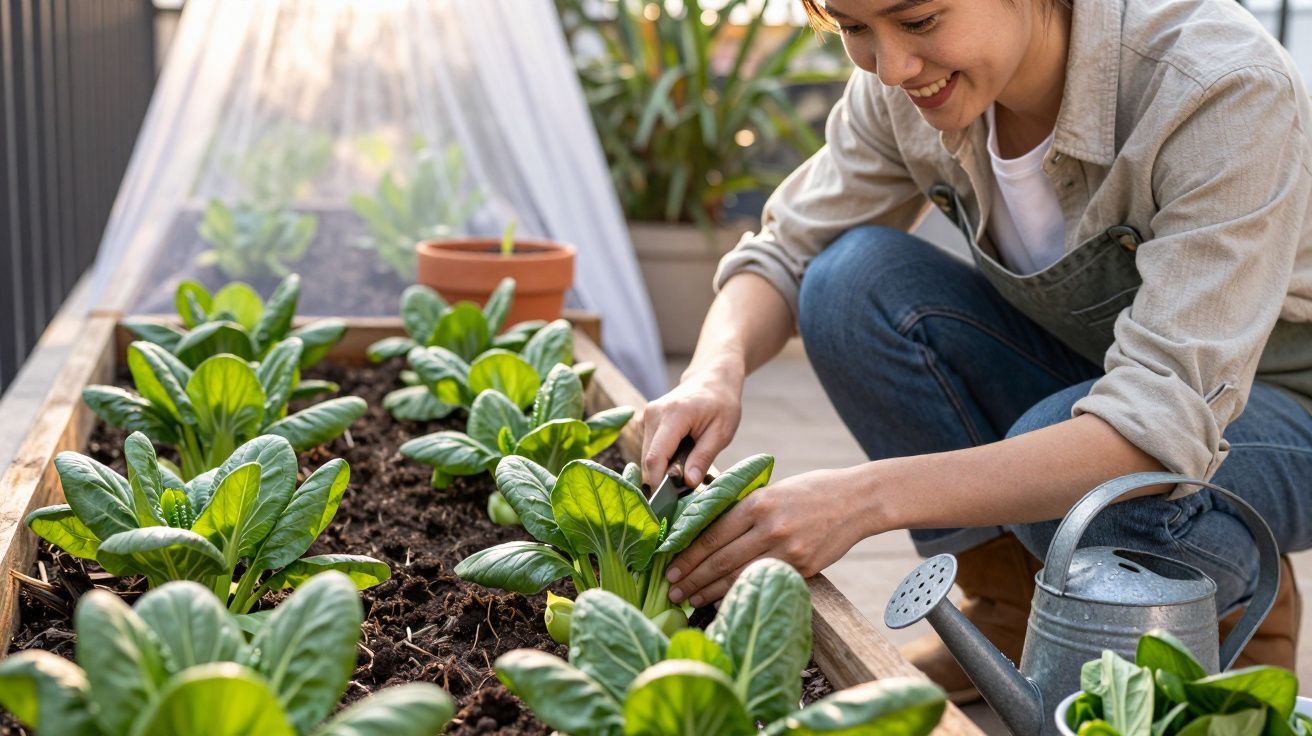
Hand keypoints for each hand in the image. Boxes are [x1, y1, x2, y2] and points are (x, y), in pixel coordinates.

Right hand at [640, 363, 743, 487]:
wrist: (712, 378)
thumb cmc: (722, 404)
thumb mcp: (721, 432)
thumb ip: (703, 458)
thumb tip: (687, 484)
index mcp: (674, 415)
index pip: (656, 457)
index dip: (658, 483)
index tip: (668, 504)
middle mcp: (654, 414)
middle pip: (648, 459)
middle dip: (661, 480)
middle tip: (682, 494)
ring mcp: (647, 416)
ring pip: (646, 455)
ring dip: (661, 470)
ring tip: (684, 474)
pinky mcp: (647, 420)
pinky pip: (649, 448)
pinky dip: (661, 460)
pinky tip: (678, 462)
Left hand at [665, 467, 869, 605]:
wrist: (858, 500)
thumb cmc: (812, 491)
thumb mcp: (774, 490)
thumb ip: (744, 510)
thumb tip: (708, 531)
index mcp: (758, 503)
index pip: (713, 534)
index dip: (689, 554)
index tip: (670, 566)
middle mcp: (770, 527)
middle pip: (720, 558)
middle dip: (692, 577)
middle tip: (671, 590)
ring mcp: (788, 550)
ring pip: (738, 576)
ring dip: (709, 591)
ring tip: (689, 600)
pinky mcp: (802, 567)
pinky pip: (762, 583)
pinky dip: (739, 593)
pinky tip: (722, 601)